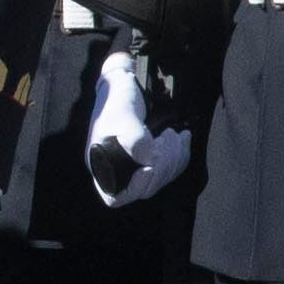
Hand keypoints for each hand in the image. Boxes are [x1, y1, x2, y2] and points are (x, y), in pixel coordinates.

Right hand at [87, 49, 189, 209]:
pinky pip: (168, 170)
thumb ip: (134, 139)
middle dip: (163, 166)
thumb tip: (149, 161)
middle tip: (168, 138)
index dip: (136, 187)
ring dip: (174, 159)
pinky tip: (183, 139)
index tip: (149, 167)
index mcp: (100, 166)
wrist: (120, 87)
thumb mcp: (123, 116)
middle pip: (144, 189)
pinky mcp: (146, 161)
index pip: (116, 197)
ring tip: (176, 134)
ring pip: (159, 180)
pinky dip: (180, 157)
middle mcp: (114, 172)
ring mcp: (131, 168)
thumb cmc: (116, 101)